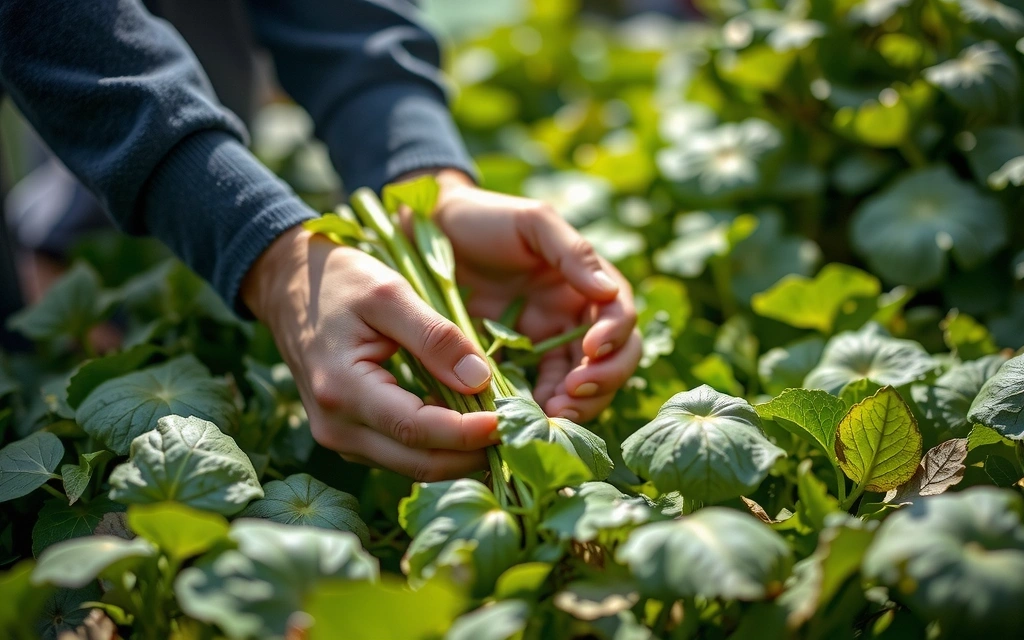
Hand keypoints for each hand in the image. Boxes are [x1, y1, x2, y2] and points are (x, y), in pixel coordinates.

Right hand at [241, 226, 497, 480]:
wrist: (288, 287)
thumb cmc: (339, 281)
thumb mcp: (389, 294)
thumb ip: (435, 337)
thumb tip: (480, 379)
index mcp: (343, 390)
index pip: (417, 430)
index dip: (467, 433)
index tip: (510, 421)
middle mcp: (336, 428)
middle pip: (419, 463)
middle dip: (473, 455)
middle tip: (521, 436)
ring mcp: (340, 438)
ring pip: (413, 466)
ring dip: (460, 456)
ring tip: (505, 432)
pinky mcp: (350, 437)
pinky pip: (402, 455)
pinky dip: (440, 447)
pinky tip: (470, 426)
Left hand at [427, 169, 640, 422]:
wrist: (430, 231)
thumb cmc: (485, 218)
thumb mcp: (532, 222)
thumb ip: (572, 252)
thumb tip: (609, 292)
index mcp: (587, 285)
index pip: (621, 318)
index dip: (615, 338)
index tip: (590, 350)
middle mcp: (574, 318)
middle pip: (612, 360)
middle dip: (601, 382)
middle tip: (573, 396)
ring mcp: (545, 344)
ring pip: (580, 385)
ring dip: (575, 405)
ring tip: (553, 417)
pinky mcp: (513, 364)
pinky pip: (537, 392)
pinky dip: (539, 408)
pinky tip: (527, 418)